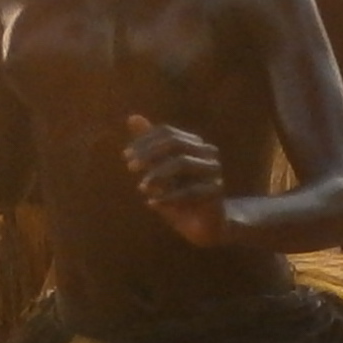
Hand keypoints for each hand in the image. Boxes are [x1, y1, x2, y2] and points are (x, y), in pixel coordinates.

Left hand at [122, 113, 231, 246]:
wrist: (203, 225)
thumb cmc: (179, 195)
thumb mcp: (159, 170)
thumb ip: (149, 146)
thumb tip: (132, 117)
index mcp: (194, 144)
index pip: (167, 133)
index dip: (145, 141)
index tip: (126, 155)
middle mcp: (207, 153)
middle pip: (175, 143)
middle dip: (150, 153)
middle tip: (130, 167)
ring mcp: (213, 172)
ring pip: (182, 163)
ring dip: (158, 174)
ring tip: (141, 186)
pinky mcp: (216, 192)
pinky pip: (190, 191)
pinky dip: (168, 197)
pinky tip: (152, 203)